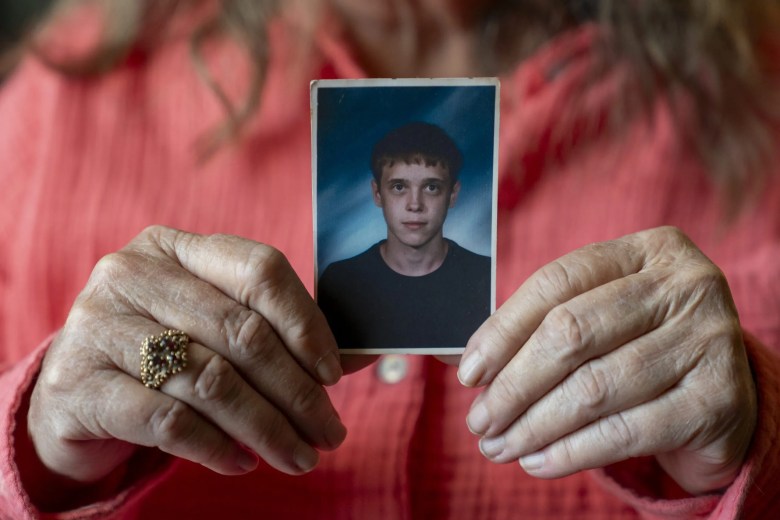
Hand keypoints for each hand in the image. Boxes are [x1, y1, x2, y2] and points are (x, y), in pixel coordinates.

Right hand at [29, 226, 346, 482]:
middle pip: (240, 331)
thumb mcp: (214, 329)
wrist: (76, 393)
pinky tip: (242, 461)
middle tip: (329, 433)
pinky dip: (215, 446)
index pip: (259, 270)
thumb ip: (280, 335)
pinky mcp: (78, 384)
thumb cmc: (162, 354)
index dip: (306, 323)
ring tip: (298, 457)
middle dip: (297, 391)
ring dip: (266, 427)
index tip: (334, 374)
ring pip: (210, 379)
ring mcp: (98, 326)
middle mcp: (131, 274)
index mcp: (173, 247)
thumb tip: (363, 356)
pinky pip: (166, 419)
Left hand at [458, 226, 756, 494]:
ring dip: (534, 424)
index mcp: (648, 250)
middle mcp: (686, 284)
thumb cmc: (639, 350)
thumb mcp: (595, 322)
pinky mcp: (720, 399)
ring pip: (594, 387)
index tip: (468, 372)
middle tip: (479, 419)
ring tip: (498, 446)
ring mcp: (710, 339)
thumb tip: (453, 358)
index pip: (557, 282)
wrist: (719, 397)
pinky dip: (571, 452)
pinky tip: (537, 460)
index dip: (503, 328)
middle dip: (513, 384)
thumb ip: (533, 331)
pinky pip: (626, 431)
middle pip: (572, 333)